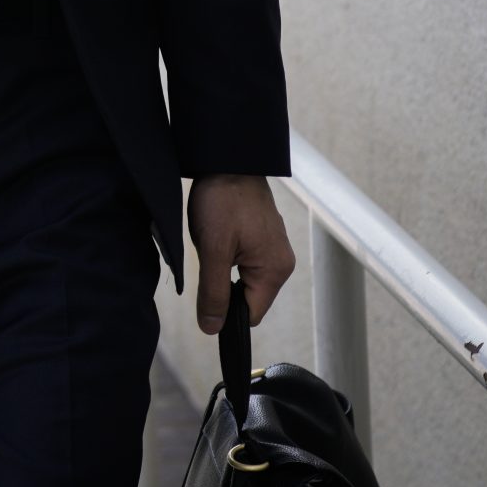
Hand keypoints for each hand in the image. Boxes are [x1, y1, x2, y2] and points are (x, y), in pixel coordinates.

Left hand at [187, 173, 296, 333]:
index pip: (251, 315)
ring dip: (223, 267)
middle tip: (208, 257)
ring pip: (243, 278)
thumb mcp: (213, 250)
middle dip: (222, 285)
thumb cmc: (224, 199)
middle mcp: (280, 262)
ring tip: (213, 241)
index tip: (206, 298)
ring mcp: (273, 248)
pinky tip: (217, 234)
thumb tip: (213, 328)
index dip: (226, 313)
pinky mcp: (263, 236)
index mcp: (275, 271)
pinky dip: (227, 254)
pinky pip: (244, 259)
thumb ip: (214, 292)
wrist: (227, 159)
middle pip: (247, 297)